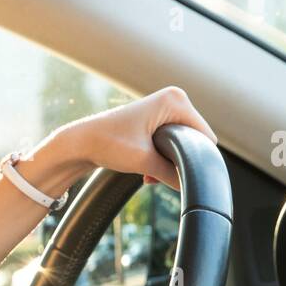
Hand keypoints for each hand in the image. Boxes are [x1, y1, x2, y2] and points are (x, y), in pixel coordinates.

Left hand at [27, 86, 216, 192]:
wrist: (80, 142)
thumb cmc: (107, 143)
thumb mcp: (144, 162)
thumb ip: (172, 174)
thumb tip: (192, 187)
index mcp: (176, 100)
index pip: (205, 136)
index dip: (196, 159)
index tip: (175, 174)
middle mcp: (174, 99)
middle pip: (194, 141)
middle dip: (179, 162)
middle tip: (154, 174)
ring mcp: (165, 108)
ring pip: (182, 145)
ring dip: (168, 163)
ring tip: (148, 173)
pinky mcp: (157, 119)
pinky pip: (171, 143)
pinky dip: (161, 159)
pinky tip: (146, 171)